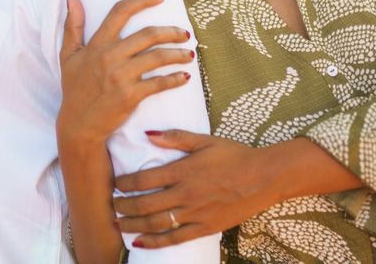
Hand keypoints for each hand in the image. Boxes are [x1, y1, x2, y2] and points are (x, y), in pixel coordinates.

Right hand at [57, 0, 195, 145]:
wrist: (78, 124)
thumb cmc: (74, 89)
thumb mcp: (68, 56)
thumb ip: (72, 26)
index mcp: (97, 44)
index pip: (121, 12)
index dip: (142, 0)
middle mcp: (110, 56)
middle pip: (148, 34)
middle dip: (171, 32)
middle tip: (185, 33)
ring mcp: (121, 76)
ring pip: (158, 57)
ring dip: (179, 54)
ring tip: (190, 54)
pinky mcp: (131, 95)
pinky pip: (159, 83)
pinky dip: (176, 79)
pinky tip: (185, 76)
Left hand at [113, 129, 286, 248]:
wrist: (263, 178)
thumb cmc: (234, 155)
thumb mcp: (205, 141)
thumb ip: (175, 138)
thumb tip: (147, 133)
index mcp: (183, 170)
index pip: (143, 179)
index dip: (124, 183)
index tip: (115, 183)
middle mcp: (185, 194)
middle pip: (144, 204)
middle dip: (123, 206)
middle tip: (112, 205)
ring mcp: (194, 213)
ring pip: (155, 223)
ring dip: (132, 225)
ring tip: (118, 224)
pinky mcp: (204, 228)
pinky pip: (174, 238)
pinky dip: (154, 242)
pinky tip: (139, 242)